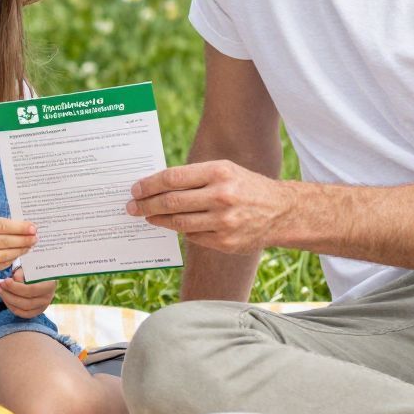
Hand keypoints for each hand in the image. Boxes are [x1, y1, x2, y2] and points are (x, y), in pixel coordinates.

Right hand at [0, 215, 35, 272]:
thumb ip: (0, 224)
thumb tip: (25, 229)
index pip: (3, 227)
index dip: (20, 228)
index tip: (33, 228)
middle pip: (5, 242)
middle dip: (23, 241)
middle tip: (35, 239)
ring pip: (4, 256)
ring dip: (19, 251)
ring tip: (29, 247)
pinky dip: (10, 260)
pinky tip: (17, 255)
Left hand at [0, 268, 55, 318]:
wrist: (42, 274)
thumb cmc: (34, 268)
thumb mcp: (29, 266)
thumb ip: (22, 273)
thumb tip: (15, 280)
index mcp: (49, 286)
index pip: (31, 290)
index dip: (16, 287)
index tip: (5, 280)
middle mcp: (47, 299)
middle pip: (26, 303)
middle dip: (9, 294)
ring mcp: (42, 307)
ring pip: (23, 310)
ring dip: (8, 300)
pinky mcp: (36, 312)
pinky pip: (22, 314)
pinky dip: (11, 307)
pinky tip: (4, 297)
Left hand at [126, 160, 288, 253]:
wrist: (282, 212)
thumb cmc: (245, 186)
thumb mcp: (225, 171)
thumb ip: (194, 177)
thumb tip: (156, 186)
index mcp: (219, 172)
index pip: (173, 178)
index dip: (149, 185)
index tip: (135, 189)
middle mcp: (222, 196)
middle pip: (171, 202)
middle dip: (146, 205)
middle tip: (131, 207)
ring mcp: (225, 221)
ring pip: (179, 223)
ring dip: (158, 220)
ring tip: (148, 217)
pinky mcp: (226, 242)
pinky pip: (193, 237)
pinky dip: (182, 231)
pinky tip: (175, 226)